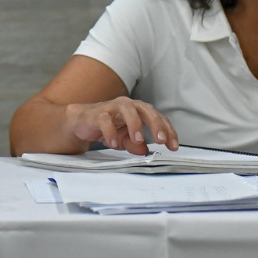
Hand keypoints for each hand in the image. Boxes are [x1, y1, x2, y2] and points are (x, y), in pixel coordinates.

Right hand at [64, 97, 178, 154]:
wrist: (83, 122)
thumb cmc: (108, 127)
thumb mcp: (125, 140)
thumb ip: (135, 145)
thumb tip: (145, 151)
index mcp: (139, 111)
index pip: (158, 118)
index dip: (168, 131)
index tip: (173, 146)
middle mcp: (128, 105)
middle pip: (146, 109)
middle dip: (155, 124)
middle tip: (160, 140)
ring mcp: (113, 107)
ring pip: (128, 110)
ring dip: (135, 124)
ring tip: (139, 140)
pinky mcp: (98, 113)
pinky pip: (105, 120)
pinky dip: (110, 132)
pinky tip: (112, 144)